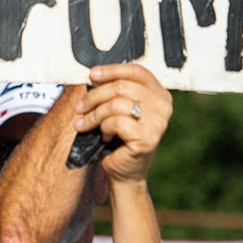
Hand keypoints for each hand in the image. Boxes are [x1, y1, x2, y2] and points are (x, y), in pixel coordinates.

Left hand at [72, 64, 171, 185]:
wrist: (124, 171)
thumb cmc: (119, 138)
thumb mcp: (118, 108)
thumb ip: (114, 90)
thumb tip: (93, 74)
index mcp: (159, 94)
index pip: (136, 71)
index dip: (111, 70)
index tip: (92, 75)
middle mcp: (163, 107)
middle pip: (121, 87)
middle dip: (94, 96)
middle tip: (79, 108)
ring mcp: (158, 123)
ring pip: (115, 104)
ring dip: (94, 114)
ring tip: (84, 124)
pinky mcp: (148, 138)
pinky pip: (116, 122)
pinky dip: (103, 128)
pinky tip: (104, 136)